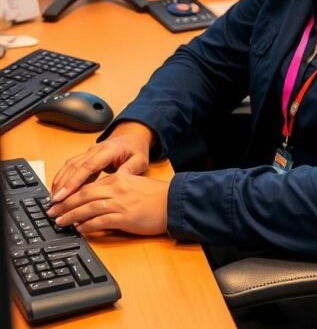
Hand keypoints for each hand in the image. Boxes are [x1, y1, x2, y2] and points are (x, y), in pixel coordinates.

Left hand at [47, 170, 168, 235]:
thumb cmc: (156, 196)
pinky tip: (80, 229)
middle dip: (66, 204)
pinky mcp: (124, 217)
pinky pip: (100, 221)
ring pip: (88, 207)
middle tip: (52, 212)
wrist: (172, 202)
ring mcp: (119, 202)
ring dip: (72, 215)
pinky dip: (88, 225)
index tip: (61, 200)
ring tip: (60, 222)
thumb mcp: (134, 184)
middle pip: (84, 195)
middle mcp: (116, 188)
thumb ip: (118, 188)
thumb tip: (101, 199)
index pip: (89, 185)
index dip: (72, 193)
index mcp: (118, 179)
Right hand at [50, 123, 153, 203]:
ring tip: (53, 200)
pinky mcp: (84, 157)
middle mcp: (95, 150)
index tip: (64, 195)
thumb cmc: (135, 150)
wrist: (131, 136)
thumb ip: (131, 170)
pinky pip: (70, 166)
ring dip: (59, 182)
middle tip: (54, 203)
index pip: (88, 166)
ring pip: (69, 166)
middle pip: (74, 167)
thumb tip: (122, 180)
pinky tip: (57, 191)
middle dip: (62, 185)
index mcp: (108, 151)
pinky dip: (62, 178)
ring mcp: (88, 152)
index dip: (74, 181)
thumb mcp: (140, 160)